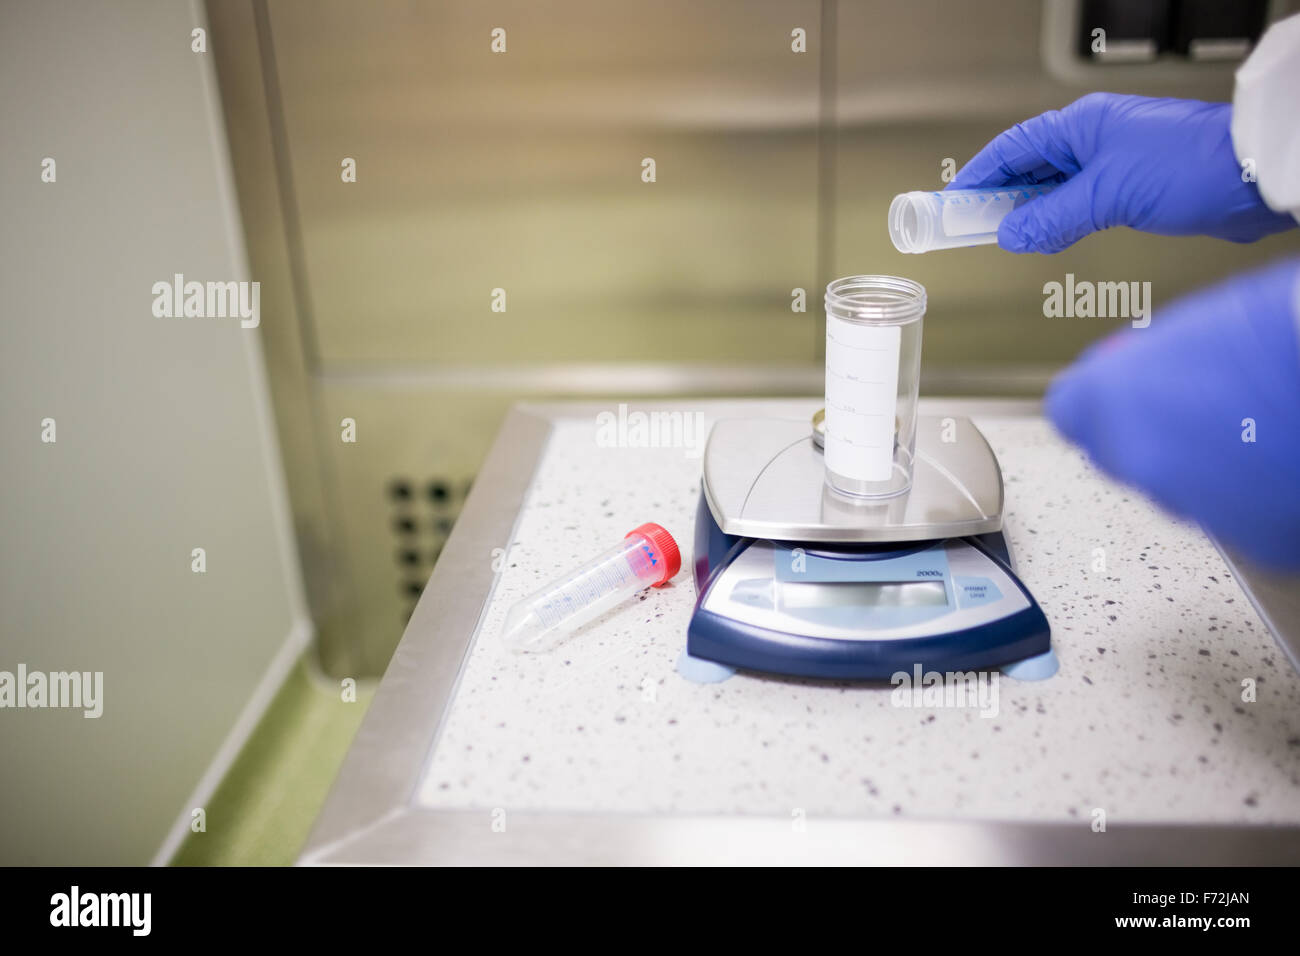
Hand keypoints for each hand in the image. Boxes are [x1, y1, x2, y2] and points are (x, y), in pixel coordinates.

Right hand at [949, 93, 1294, 253]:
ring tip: (1007, 238)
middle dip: (999, 199)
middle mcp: (1094, 139)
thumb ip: (1052, 219)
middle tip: (972, 228)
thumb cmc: (1191, 166)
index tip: (953, 204)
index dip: (978, 176)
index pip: (1012, 148)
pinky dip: (1058, 221)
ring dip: (1030, 213)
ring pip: (1053, 188)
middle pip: (1029, 168)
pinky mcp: (1132, 186)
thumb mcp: (1107, 195)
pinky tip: (1049, 238)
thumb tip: (1011, 236)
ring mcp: (1113, 161)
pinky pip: (1079, 203)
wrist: (1253, 176)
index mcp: (1082, 126)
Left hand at [1045, 257, 1299, 567]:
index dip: (1102, 400)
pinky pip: (1238, 519)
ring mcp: (1191, 505)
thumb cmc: (1282, 329)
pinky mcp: (1251, 539)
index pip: (1070, 413)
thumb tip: (1147, 373)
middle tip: (1204, 407)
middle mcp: (1137, 460)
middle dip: (1151, 436)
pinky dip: (1255, 499)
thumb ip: (1152, 363)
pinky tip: (1287, 463)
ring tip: (1262, 429)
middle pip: (1122, 456)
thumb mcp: (1196, 325)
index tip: (1123, 389)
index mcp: (1110, 398)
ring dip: (1204, 470)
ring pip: (1179, 491)